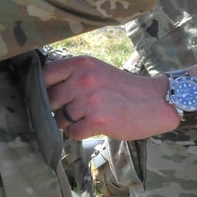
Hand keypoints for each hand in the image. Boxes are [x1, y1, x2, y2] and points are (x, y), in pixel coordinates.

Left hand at [43, 55, 178, 139]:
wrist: (155, 101)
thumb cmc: (122, 87)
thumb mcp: (96, 70)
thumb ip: (71, 76)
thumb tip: (41, 91)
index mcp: (81, 63)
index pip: (45, 75)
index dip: (42, 88)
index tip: (46, 95)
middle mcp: (83, 79)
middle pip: (49, 100)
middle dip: (57, 109)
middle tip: (74, 110)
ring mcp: (89, 100)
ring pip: (59, 119)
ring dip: (69, 123)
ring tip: (87, 117)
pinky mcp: (97, 120)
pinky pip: (73, 133)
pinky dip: (80, 133)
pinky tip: (94, 125)